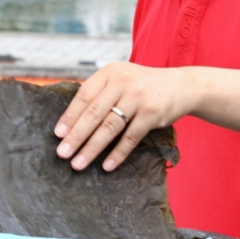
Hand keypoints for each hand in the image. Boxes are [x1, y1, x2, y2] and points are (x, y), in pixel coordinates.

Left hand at [54, 63, 195, 171]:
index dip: (69, 116)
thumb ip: (101, 93)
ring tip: (78, 163)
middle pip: (93, 114)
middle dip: (76, 136)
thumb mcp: (121, 79)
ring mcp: (138, 97)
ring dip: (92, 148)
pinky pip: (130, 138)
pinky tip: (107, 166)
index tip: (58, 134)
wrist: (181, 86)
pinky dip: (118, 153)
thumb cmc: (143, 86)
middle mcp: (122, 82)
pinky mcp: (152, 113)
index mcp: (110, 72)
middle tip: (62, 153)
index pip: (84, 95)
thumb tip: (71, 122)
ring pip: (109, 128)